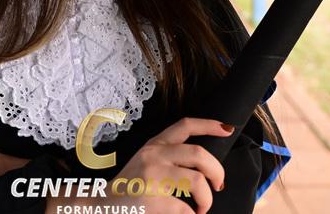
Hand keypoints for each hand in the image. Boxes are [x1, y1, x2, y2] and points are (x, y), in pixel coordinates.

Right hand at [71, 118, 233, 213]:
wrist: (101, 206)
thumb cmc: (129, 187)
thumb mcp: (147, 162)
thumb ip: (170, 157)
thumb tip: (205, 167)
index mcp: (155, 145)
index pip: (185, 125)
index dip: (209, 125)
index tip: (228, 129)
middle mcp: (154, 155)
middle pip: (199, 153)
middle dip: (217, 171)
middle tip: (218, 185)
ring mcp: (151, 176)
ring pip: (197, 180)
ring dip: (206, 198)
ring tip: (202, 207)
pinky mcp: (150, 199)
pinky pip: (184, 208)